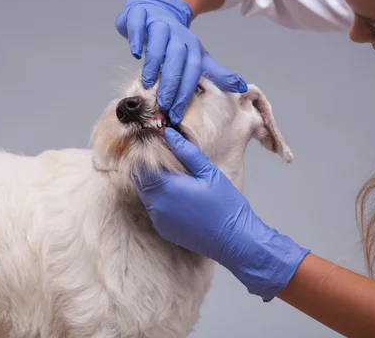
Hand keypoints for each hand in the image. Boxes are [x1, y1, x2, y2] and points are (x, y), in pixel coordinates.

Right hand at [115, 0, 246, 123]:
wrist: (156, 8)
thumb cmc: (173, 40)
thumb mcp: (196, 57)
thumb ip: (216, 73)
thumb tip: (241, 86)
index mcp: (191, 46)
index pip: (192, 70)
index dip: (185, 92)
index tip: (177, 113)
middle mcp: (176, 35)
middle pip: (176, 59)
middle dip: (170, 83)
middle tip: (163, 104)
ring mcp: (158, 24)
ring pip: (158, 42)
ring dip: (153, 63)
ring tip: (147, 83)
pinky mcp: (139, 15)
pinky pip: (138, 24)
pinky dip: (137, 38)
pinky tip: (136, 53)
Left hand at [133, 128, 309, 301]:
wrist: (234, 240)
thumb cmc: (226, 205)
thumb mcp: (209, 173)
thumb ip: (187, 152)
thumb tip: (168, 134)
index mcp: (167, 189)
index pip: (140, 167)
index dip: (144, 155)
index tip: (154, 146)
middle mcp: (157, 206)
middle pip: (139, 181)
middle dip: (147, 168)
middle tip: (165, 160)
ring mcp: (159, 220)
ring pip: (145, 195)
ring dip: (153, 184)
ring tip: (173, 176)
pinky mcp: (164, 230)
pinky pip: (153, 209)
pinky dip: (159, 199)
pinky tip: (178, 195)